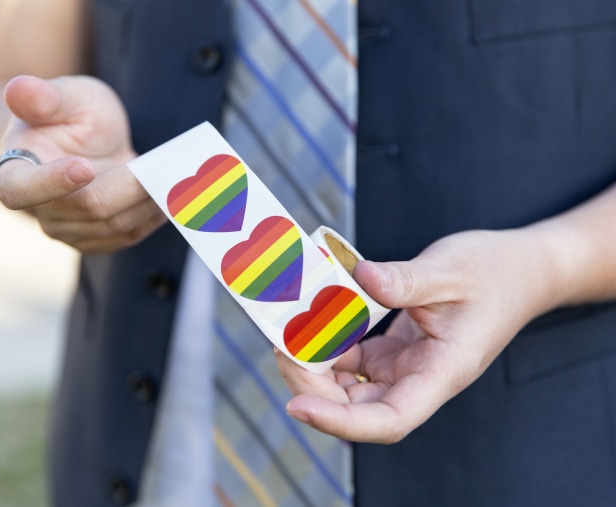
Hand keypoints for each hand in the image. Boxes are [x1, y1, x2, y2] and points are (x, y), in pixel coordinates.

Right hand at [0, 75, 166, 253]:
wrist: (84, 142)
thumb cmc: (68, 115)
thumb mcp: (63, 96)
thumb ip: (43, 97)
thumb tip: (16, 89)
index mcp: (14, 174)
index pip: (22, 191)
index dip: (52, 183)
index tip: (84, 167)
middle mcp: (38, 211)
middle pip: (89, 207)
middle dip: (130, 186)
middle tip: (163, 165)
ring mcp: (67, 231)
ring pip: (116, 224)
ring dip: (148, 200)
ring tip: (174, 175)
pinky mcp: (96, 241)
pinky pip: (129, 234)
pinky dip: (153, 214)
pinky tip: (170, 193)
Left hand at [277, 228, 559, 442]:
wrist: (521, 270)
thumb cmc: (495, 272)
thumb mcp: (449, 271)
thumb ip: (404, 280)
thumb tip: (358, 276)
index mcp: (442, 373)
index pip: (388, 418)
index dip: (340, 421)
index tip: (298, 405)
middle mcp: (421, 379)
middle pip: (359, 407)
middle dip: (315, 387)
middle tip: (283, 347)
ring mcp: (408, 367)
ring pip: (352, 386)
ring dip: (318, 367)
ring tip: (291, 332)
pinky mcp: (398, 351)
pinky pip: (356, 360)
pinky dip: (331, 345)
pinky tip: (315, 320)